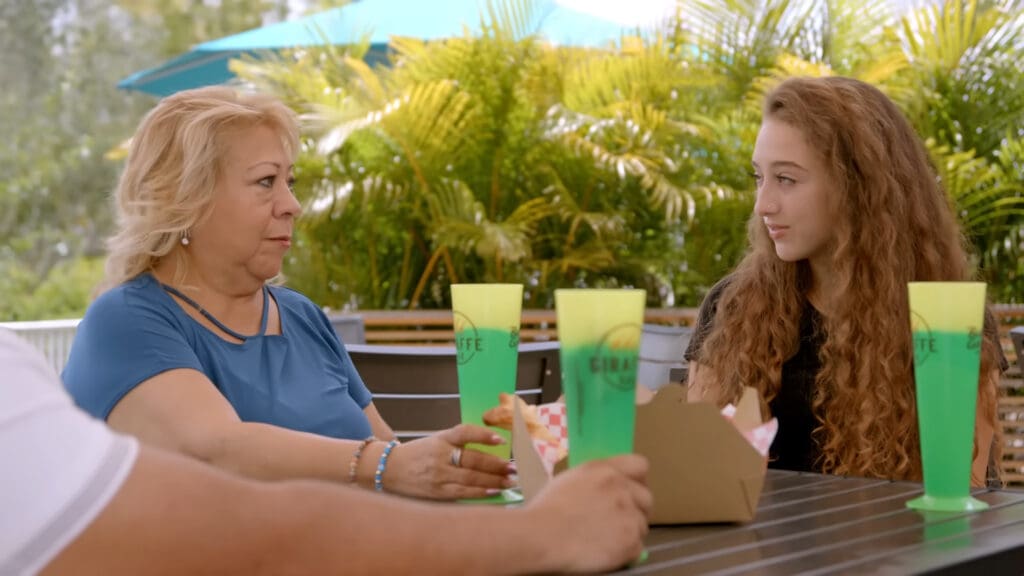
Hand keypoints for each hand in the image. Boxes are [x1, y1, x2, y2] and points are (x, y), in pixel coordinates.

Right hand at [382, 424, 513, 499]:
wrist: (388, 469)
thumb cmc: (417, 454)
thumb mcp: (435, 441)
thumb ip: (457, 443)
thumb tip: (490, 448)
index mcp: (441, 439)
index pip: (464, 432)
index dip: (482, 434)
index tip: (500, 440)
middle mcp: (440, 455)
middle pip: (472, 459)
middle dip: (496, 464)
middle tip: (514, 468)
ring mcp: (438, 474)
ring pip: (471, 477)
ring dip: (494, 480)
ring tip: (510, 480)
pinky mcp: (437, 491)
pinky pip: (462, 493)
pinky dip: (480, 493)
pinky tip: (494, 492)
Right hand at [524, 454, 651, 572]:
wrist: (540, 536)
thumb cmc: (545, 510)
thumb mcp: (569, 479)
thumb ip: (594, 479)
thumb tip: (604, 489)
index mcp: (605, 470)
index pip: (640, 465)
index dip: (637, 480)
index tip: (630, 491)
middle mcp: (621, 488)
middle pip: (646, 498)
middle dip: (636, 509)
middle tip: (619, 521)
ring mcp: (628, 515)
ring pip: (642, 525)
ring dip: (629, 532)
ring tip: (606, 540)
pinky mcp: (630, 542)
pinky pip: (638, 548)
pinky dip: (625, 553)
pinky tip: (606, 553)